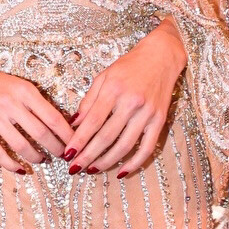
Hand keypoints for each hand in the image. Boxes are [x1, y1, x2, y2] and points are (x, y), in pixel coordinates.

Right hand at [0, 54, 73, 173]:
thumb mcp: (20, 86)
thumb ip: (37, 102)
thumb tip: (62, 124)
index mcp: (25, 91)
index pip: (53, 117)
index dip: (67, 134)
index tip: (75, 144)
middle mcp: (11, 104)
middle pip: (41, 133)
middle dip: (56, 148)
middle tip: (62, 156)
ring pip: (22, 145)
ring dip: (36, 157)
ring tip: (42, 160)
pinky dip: (12, 165)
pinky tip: (21, 169)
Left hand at [65, 18, 187, 175]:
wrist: (161, 56)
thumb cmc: (129, 66)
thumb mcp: (104, 77)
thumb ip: (88, 101)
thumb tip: (73, 124)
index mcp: (114, 90)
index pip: (92, 121)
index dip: (79, 141)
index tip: (67, 155)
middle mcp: (131, 102)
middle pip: (106, 137)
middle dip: (88, 156)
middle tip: (74, 169)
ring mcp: (147, 113)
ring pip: (125, 145)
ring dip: (107, 162)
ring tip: (92, 170)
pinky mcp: (160, 120)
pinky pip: (147, 147)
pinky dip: (134, 163)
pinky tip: (121, 172)